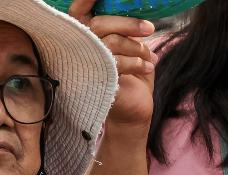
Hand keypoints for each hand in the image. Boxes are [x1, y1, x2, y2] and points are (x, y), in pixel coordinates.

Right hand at [68, 1, 157, 129]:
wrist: (132, 110)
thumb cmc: (129, 75)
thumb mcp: (125, 44)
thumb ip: (121, 26)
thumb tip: (135, 7)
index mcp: (82, 37)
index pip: (77, 11)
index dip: (86, 0)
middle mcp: (77, 51)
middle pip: (98, 25)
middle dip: (127, 24)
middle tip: (149, 28)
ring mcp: (84, 67)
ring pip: (110, 43)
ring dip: (136, 47)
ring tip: (149, 57)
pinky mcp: (96, 81)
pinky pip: (116, 63)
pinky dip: (136, 62)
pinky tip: (147, 67)